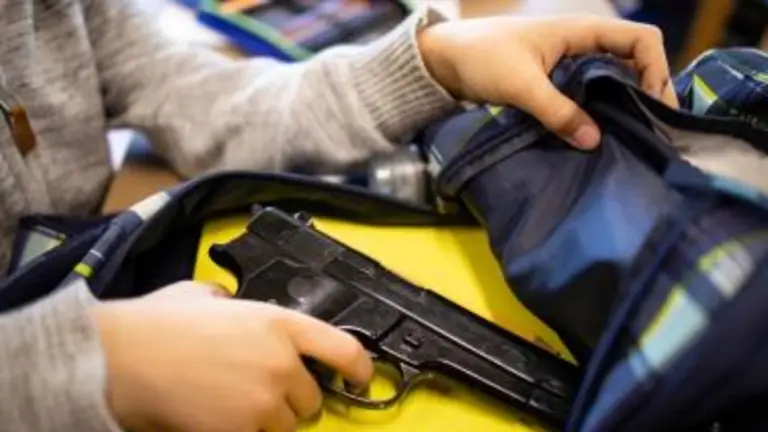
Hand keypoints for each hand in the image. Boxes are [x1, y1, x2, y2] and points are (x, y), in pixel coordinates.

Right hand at [90, 281, 372, 431]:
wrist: (122, 359)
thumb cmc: (158, 324)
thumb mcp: (204, 294)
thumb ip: (232, 301)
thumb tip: (232, 303)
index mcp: (279, 324)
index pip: (343, 349)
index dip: (359, 368)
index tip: (359, 378)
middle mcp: (281, 364)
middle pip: (311, 398)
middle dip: (292, 399)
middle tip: (261, 391)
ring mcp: (263, 403)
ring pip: (286, 426)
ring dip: (268, 420)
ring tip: (232, 405)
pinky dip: (244, 431)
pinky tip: (217, 418)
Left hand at [418, 14, 678, 149]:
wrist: (443, 59)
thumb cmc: (481, 59)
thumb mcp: (521, 86)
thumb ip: (557, 112)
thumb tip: (594, 140)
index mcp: (581, 31)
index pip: (640, 40)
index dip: (656, 70)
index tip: (652, 105)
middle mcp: (582, 42)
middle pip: (634, 59)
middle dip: (649, 89)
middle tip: (654, 127)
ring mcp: (570, 60)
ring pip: (613, 76)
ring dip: (626, 100)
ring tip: (634, 133)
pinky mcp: (555, 79)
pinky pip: (591, 90)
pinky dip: (602, 107)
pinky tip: (601, 131)